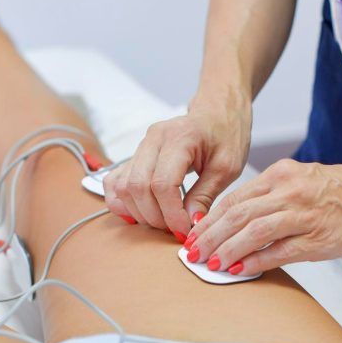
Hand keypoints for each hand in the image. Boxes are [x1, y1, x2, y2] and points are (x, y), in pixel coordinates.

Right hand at [103, 96, 250, 236]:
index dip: (171, 214)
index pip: (162, 184)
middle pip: (137, 187)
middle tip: (175, 229)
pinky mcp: (135, 155)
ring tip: (163, 222)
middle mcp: (153, 139)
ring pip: (122, 187)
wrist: (217, 111)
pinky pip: (114, 181)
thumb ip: (206, 195)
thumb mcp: (227, 167)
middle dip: (154, 217)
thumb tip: (189, 223)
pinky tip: (140, 214)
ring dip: (139, 213)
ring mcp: (141, 146)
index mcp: (179, 137)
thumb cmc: (226, 134)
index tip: (185, 230)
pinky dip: (121, 202)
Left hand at [185, 157, 341, 275]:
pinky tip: (240, 270)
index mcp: (279, 176)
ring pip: (254, 231)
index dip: (209, 220)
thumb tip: (235, 226)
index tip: (192, 235)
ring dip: (227, 250)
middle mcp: (288, 191)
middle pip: (237, 214)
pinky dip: (256, 261)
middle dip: (210, 236)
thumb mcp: (298, 181)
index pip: (233, 199)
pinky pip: (280, 251)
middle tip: (191, 254)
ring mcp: (304, 214)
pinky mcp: (318, 237)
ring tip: (210, 264)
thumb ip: (269, 198)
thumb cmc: (339, 190)